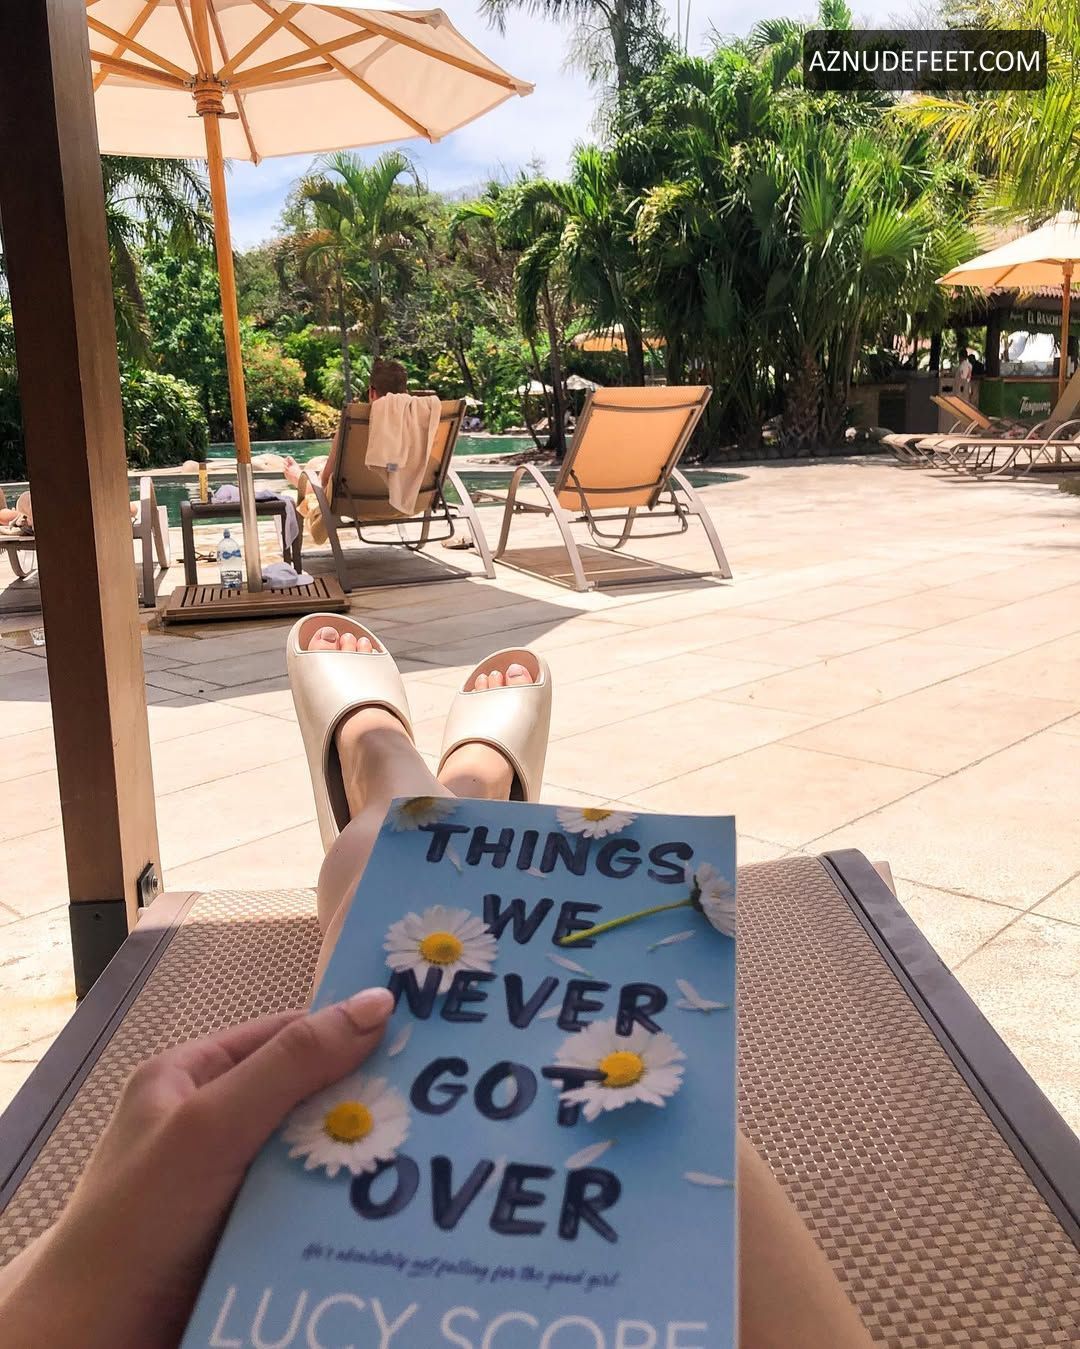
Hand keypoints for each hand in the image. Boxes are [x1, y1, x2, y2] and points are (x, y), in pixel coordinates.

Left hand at [0, 987, 392, 1348]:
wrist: (94, 1344)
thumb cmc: (138, 1222)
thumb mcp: (213, 1125)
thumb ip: (291, 1065)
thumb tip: (378, 1002)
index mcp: (191, 1078)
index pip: (286, 1036)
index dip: (348, 1033)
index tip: (418, 1039)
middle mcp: (213, 1125)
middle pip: (308, 1097)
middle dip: (362, 1105)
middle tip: (433, 1105)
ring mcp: (231, 1184)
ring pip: (315, 1156)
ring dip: (359, 1163)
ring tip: (428, 1156)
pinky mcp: (249, 1236)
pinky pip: (310, 1208)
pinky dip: (345, 1210)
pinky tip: (390, 1209)